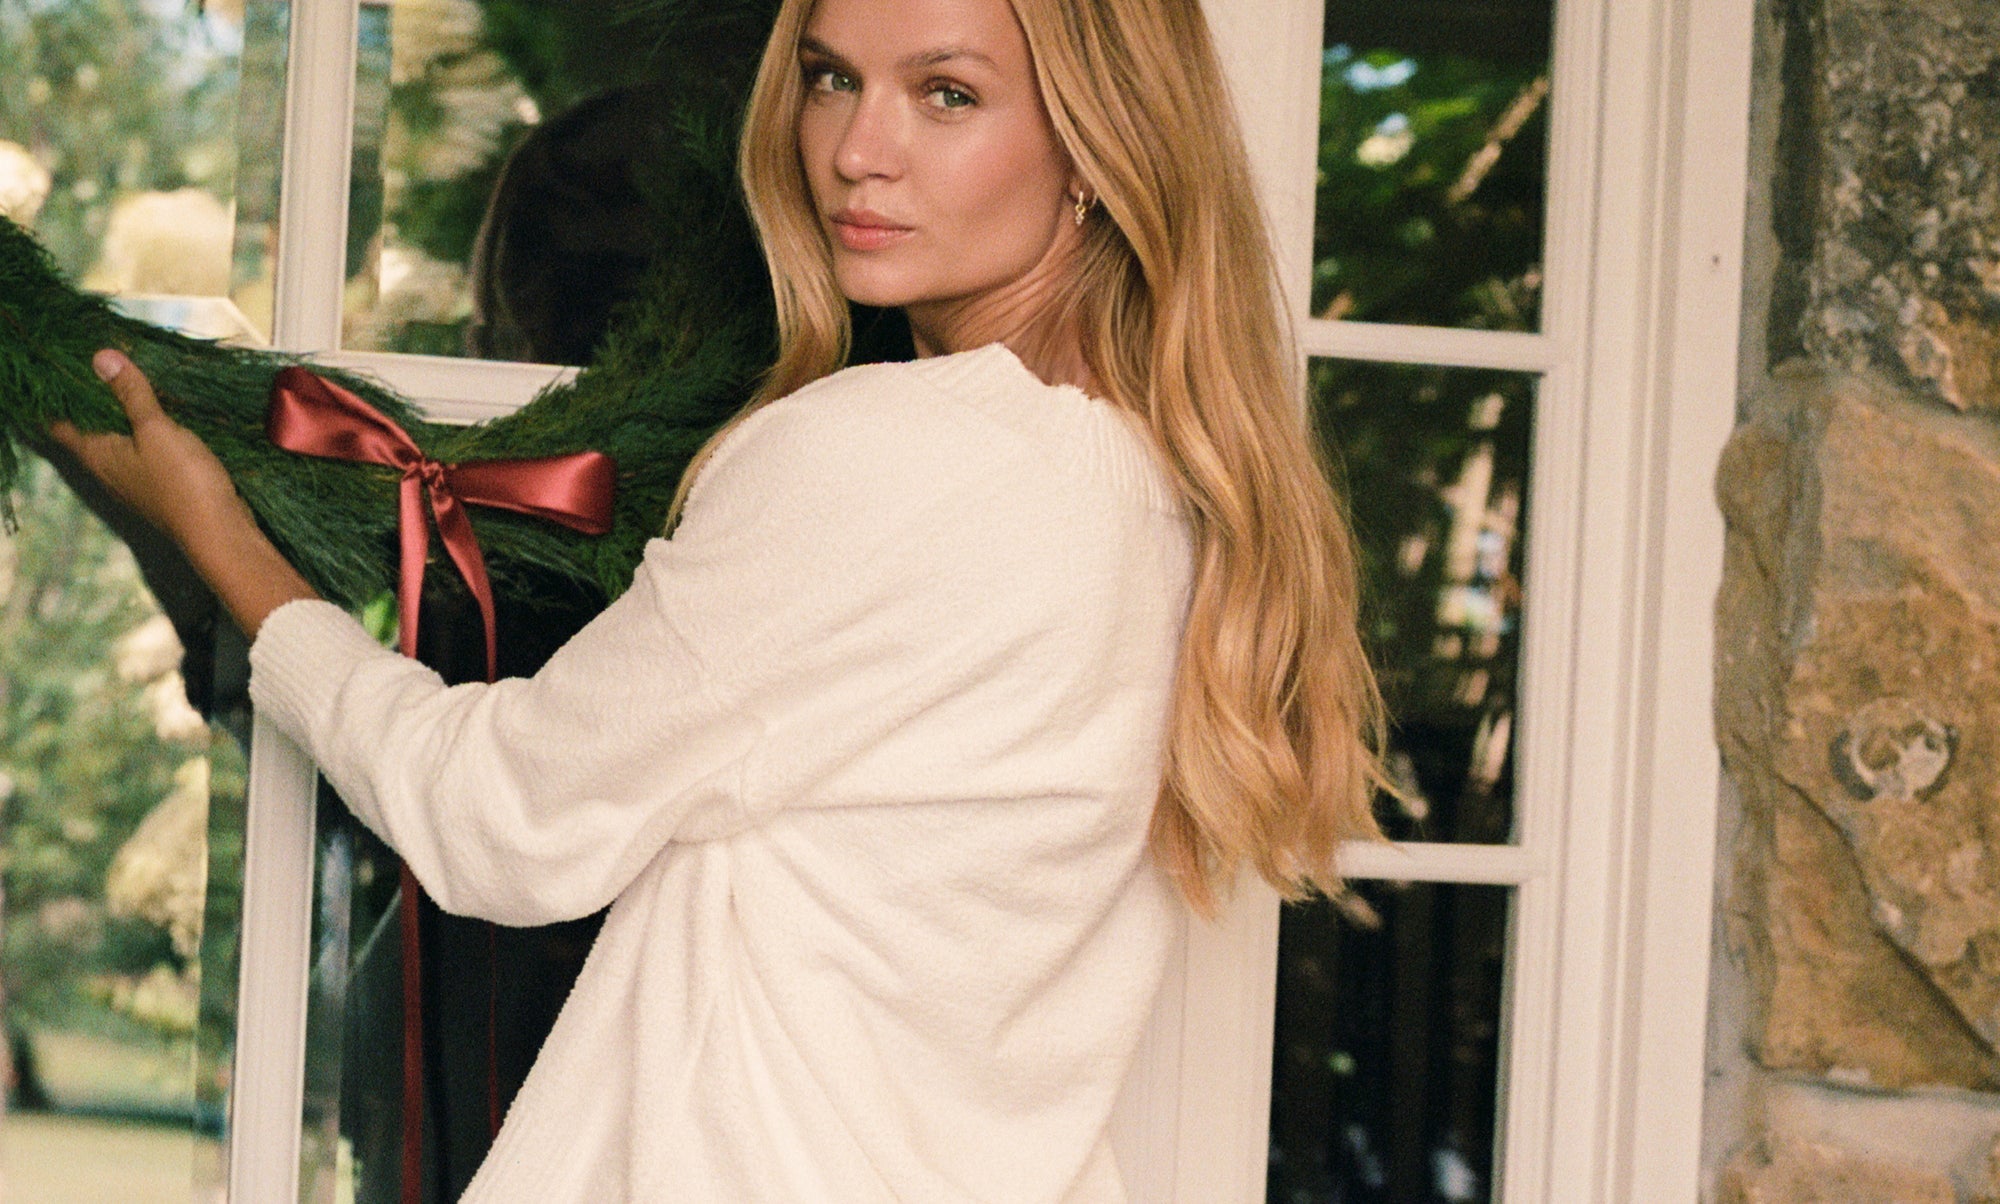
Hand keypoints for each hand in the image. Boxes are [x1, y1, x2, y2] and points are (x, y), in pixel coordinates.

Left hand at [48, 349, 318, 636]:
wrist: (219, 532)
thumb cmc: (182, 481)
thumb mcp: (157, 430)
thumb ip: (131, 394)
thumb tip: (100, 357)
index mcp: (97, 454)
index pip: (59, 421)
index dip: (59, 394)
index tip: (70, 366)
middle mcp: (107, 468)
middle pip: (88, 429)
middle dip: (92, 398)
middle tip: (102, 362)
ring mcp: (133, 479)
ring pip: (117, 440)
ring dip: (121, 414)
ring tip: (130, 380)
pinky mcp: (159, 484)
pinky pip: (141, 450)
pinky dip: (143, 430)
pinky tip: (160, 416)